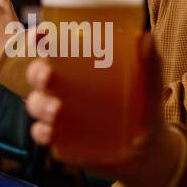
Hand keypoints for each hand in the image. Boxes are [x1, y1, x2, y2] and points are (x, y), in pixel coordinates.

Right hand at [24, 31, 180, 186]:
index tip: (39, 36)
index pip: (54, 48)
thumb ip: (150, 64)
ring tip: (56, 111)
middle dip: (37, 73)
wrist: (149, 151)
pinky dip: (41, 132)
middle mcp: (65, 87)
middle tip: (48, 77)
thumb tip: (146, 38)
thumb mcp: (149, 86)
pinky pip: (41, 133)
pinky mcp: (61, 138)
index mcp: (81, 67)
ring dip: (40, 105)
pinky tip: (51, 133)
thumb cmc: (145, 108)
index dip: (40, 39)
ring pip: (36, 103)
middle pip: (38, 74)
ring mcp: (60, 114)